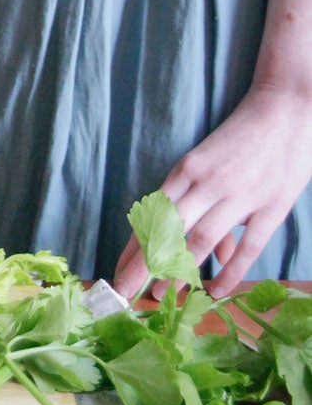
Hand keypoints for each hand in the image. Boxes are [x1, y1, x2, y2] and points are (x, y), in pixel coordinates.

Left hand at [112, 83, 311, 300]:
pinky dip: (230, 272)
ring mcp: (240, 196)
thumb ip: (201, 204)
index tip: (116, 274)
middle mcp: (207, 184)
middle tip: (124, 292)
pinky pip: (248, 247)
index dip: (133, 248)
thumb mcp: (211, 163)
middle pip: (167, 232)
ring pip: (201, 241)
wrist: (287, 107)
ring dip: (179, 271)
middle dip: (143, 265)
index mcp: (186, 170)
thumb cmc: (243, 136)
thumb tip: (203, 252)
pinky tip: (216, 292)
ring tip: (162, 296)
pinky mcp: (271, 206)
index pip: (151, 216)